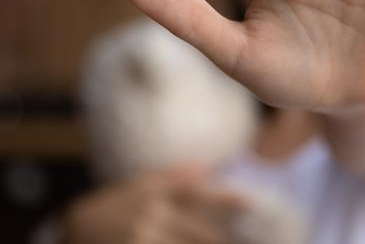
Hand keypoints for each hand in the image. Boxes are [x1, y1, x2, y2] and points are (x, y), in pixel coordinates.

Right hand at [63, 168, 246, 243]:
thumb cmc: (112, 207)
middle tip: (240, 241)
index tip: (252, 203)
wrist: (72, 232)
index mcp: (155, 194)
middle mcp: (151, 215)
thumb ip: (173, 177)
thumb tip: (208, 169)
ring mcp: (142, 238)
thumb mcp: (138, 186)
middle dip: (221, 241)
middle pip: (198, 232)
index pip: (197, 193)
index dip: (226, 199)